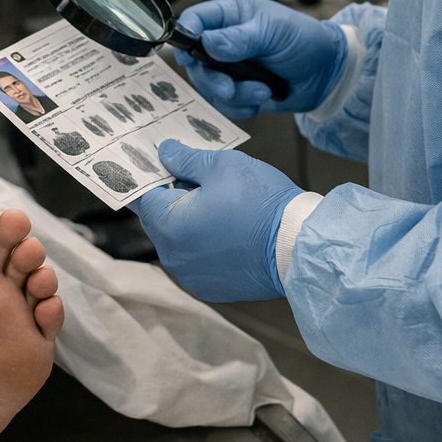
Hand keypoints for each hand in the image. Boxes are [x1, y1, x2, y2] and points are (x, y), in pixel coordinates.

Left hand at [131, 140, 300, 301]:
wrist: (299, 246)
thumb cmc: (261, 202)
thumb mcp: (222, 167)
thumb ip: (186, 160)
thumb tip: (165, 152)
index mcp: (168, 225)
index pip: (142, 196)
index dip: (149, 176)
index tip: (157, 163)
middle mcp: (173, 256)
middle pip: (160, 219)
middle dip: (173, 198)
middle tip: (196, 177)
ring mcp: (192, 276)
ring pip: (179, 241)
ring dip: (189, 222)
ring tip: (219, 204)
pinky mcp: (212, 288)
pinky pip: (197, 259)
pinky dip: (205, 244)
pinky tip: (228, 230)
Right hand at [173, 0, 345, 116]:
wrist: (327, 73)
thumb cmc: (304, 39)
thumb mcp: (273, 31)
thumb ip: (240, 37)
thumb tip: (207, 42)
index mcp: (229, 15)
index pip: (193, 21)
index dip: (185, 37)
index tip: (189, 57)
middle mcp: (223, 41)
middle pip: (194, 62)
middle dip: (212, 79)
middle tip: (230, 86)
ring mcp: (229, 68)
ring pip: (208, 87)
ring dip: (235, 94)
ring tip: (263, 90)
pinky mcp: (238, 91)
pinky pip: (224, 105)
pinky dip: (242, 106)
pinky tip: (264, 98)